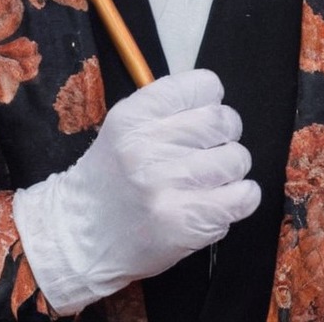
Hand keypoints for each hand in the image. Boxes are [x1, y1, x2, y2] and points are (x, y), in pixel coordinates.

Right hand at [13, 69, 260, 314]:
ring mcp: (167, 186)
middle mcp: (149, 147)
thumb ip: (169, 108)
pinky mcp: (185, 223)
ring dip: (230, 170)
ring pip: (237, 159)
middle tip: (207, 152)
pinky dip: (242, 197)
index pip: (205, 85)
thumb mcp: (126, 126)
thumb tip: (216, 102)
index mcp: (135, 116)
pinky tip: (220, 202)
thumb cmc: (112, 177)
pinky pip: (245, 197)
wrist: (78, 239)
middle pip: (225, 121)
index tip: (200, 119)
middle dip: (224, 136)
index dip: (211, 101)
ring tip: (207, 182)